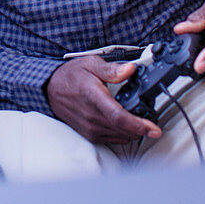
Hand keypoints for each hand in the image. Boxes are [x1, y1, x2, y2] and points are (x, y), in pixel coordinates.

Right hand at [45, 56, 161, 145]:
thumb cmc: (71, 76)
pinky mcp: (88, 134)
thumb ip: (112, 69)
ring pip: (120, 137)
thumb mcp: (91, 64)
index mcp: (93, 96)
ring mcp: (89, 128)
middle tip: (152, 120)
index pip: (119, 116)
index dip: (139, 125)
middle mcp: (91, 116)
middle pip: (124, 130)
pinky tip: (126, 124)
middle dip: (142, 128)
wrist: (50, 89)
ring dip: (133, 132)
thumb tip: (130, 69)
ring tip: (139, 121)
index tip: (154, 129)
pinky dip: (123, 134)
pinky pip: (112, 140)